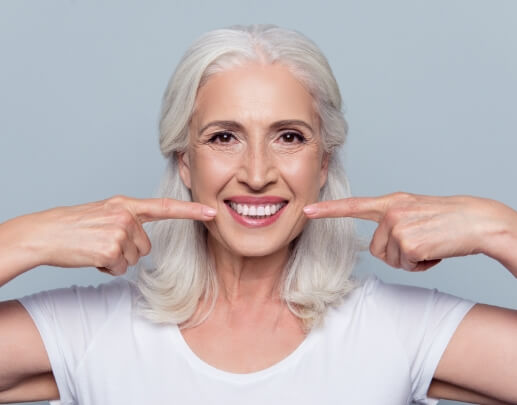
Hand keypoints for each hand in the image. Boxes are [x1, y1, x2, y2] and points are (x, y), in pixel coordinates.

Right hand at [27, 195, 216, 274]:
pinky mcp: (111, 249)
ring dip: (117, 260)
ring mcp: (120, 232)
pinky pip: (120, 268)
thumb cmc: (75, 225)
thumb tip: (144, 241)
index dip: (190, 211)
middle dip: (128, 250)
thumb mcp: (105, 212)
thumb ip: (129, 219)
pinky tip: (92, 256)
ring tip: (95, 248)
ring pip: (134, 259)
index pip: (165, 207)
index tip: (211, 211)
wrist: (46, 233)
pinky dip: (107, 268)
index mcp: (126, 204)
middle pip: (146, 246)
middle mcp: (126, 215)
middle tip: (103, 242)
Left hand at [303, 192, 514, 271]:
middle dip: (397, 254)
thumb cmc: (448, 219)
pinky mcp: (408, 242)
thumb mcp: (415, 211)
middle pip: (375, 249)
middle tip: (421, 243)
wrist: (477, 220)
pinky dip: (422, 265)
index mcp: (392, 202)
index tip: (307, 211)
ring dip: (410, 260)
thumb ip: (393, 221)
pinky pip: (406, 265)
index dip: (329, 211)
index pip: (354, 206)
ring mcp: (398, 226)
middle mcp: (391, 211)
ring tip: (429, 244)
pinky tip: (434, 251)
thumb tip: (379, 244)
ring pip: (390, 259)